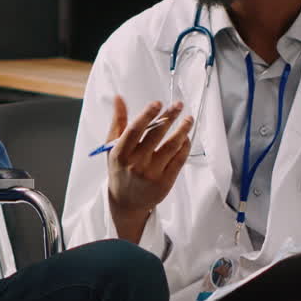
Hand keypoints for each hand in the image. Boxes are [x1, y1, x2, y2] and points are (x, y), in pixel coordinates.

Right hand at [105, 97, 192, 241]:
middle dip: (169, 117)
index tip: (158, 103)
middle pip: (156, 135)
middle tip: (179, 105)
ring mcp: (151, 174)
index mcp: (121, 153)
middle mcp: (136, 164)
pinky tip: (186, 137)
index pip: (135, 129)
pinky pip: (179, 160)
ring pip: (171, 146)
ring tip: (188, 119)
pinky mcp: (165, 182)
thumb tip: (119, 98)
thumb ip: (117, 122)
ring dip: (182, 130)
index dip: (147, 114)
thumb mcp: (112, 147)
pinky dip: (184, 146)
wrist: (126, 202)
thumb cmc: (120, 170)